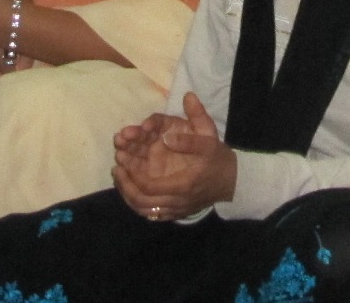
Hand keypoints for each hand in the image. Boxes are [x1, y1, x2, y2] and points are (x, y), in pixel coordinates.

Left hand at [112, 92, 235, 220]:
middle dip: (125, 186)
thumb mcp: (208, 141)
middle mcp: (177, 201)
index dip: (133, 175)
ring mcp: (176, 209)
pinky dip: (138, 205)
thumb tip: (166, 134)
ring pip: (145, 210)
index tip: (124, 159)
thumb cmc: (218, 159)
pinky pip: (152, 214)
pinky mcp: (176, 213)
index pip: (150, 187)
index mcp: (183, 184)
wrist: (232, 181)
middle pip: (142, 201)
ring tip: (120, 178)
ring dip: (129, 195)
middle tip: (116, 169)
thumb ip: (188, 138)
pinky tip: (130, 192)